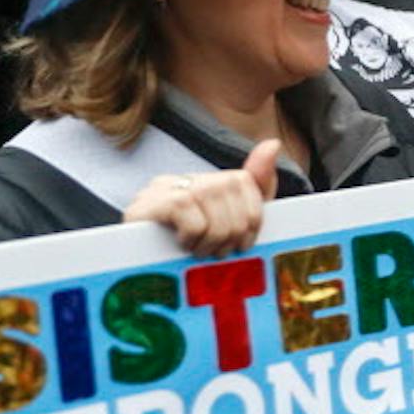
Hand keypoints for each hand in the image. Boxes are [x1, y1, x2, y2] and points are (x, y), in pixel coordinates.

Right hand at [124, 139, 278, 255]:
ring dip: (212, 240)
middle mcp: (187, 178)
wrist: (140, 270)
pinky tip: (181, 244)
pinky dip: (192, 237)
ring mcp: (164, 189)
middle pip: (231, 191)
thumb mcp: (234, 224)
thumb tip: (273, 143)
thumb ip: (258, 188)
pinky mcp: (148, 204)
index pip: (245, 182)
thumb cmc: (192, 250)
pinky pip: (188, 214)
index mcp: (210, 182)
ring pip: (211, 203)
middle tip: (218, 251)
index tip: (243, 243)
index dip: (252, 218)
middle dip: (232, 233)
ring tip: (199, 250)